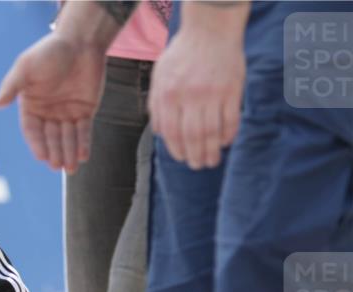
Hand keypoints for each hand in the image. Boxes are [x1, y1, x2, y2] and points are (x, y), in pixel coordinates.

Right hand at [0, 32, 105, 172]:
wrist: (80, 40)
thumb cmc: (49, 52)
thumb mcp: (26, 67)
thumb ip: (12, 86)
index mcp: (31, 106)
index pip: (32, 131)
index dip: (37, 144)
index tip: (42, 157)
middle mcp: (48, 112)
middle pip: (50, 138)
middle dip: (55, 152)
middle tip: (59, 166)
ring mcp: (67, 112)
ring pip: (67, 137)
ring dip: (69, 153)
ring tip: (71, 168)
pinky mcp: (85, 110)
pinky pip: (84, 130)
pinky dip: (83, 143)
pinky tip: (83, 156)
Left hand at [148, 8, 246, 168]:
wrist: (210, 29)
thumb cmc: (182, 53)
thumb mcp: (159, 76)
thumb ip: (156, 104)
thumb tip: (160, 133)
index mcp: (169, 95)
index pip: (171, 133)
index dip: (177, 150)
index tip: (182, 158)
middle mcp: (189, 97)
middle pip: (192, 136)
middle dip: (195, 156)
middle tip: (199, 165)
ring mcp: (212, 93)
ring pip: (212, 132)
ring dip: (212, 151)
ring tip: (212, 161)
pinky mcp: (232, 89)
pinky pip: (231, 119)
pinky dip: (229, 135)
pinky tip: (226, 142)